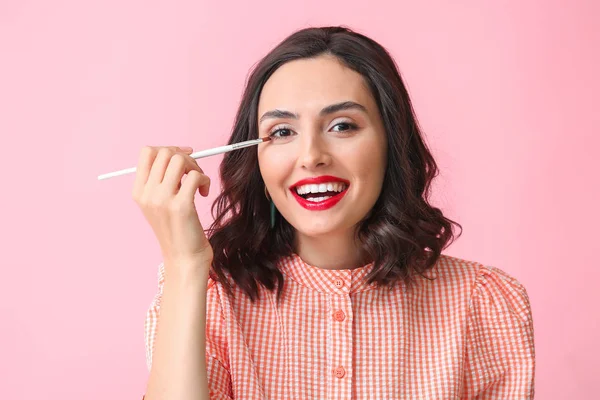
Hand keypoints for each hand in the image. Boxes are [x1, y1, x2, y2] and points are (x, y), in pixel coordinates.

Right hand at [132, 146, 212, 275]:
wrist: (184, 258)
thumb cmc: (177, 229)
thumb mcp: (160, 204)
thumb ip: (162, 180)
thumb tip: (179, 152)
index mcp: (138, 191)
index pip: (147, 152)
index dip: (168, 149)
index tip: (184, 156)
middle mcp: (147, 194)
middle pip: (164, 152)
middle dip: (184, 156)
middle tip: (194, 172)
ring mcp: (162, 200)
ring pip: (179, 160)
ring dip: (195, 167)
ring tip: (199, 183)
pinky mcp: (181, 206)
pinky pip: (195, 176)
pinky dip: (204, 180)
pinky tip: (204, 193)